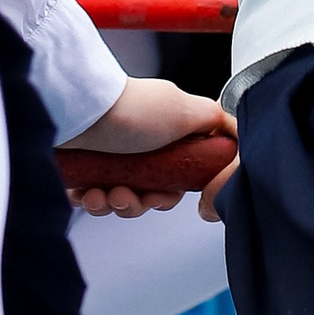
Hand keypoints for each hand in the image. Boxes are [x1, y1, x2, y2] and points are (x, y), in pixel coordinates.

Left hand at [65, 74, 236, 217]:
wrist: (77, 112)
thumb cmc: (131, 110)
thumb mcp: (186, 110)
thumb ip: (217, 121)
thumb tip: (236, 133)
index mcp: (163, 134)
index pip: (174, 179)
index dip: (169, 194)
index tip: (163, 195)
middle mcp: (135, 145)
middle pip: (146, 194)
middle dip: (138, 203)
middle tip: (127, 195)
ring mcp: (106, 157)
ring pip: (118, 200)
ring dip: (114, 204)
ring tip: (103, 194)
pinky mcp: (79, 168)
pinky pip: (89, 198)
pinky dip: (89, 201)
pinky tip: (84, 193)